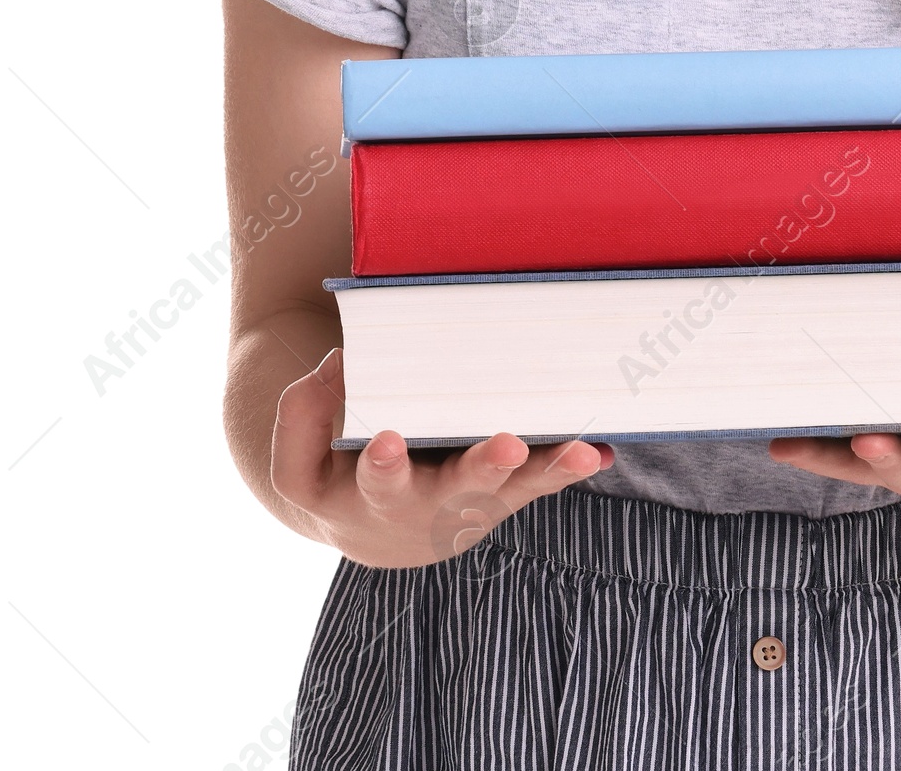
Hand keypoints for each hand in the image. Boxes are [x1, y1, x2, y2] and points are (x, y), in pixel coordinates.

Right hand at [272, 348, 612, 567]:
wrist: (377, 536)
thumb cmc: (337, 479)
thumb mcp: (298, 462)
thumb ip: (303, 412)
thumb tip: (342, 365)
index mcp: (375, 499)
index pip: (376, 482)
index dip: (382, 464)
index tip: (387, 440)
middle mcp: (432, 509)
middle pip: (460, 493)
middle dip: (485, 468)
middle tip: (509, 445)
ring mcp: (476, 505)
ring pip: (515, 491)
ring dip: (550, 471)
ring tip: (584, 452)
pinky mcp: (507, 495)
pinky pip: (541, 483)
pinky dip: (570, 470)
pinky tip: (602, 451)